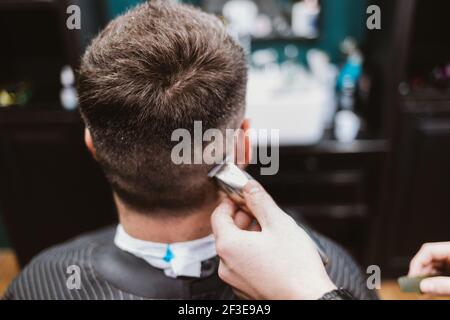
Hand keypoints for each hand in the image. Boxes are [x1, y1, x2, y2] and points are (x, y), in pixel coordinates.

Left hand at [211, 180, 335, 299]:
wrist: (308, 300)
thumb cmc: (296, 267)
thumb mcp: (279, 223)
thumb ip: (260, 200)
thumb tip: (249, 187)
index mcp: (228, 245)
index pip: (218, 215)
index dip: (231, 202)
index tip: (243, 196)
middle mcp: (226, 265)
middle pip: (226, 232)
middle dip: (242, 218)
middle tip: (261, 212)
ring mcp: (234, 280)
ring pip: (235, 249)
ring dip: (248, 236)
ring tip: (271, 233)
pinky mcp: (245, 290)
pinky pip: (242, 265)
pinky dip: (251, 254)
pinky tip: (271, 252)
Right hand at [408, 242, 449, 294]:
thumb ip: (443, 285)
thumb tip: (423, 287)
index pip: (428, 250)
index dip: (417, 263)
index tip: (411, 277)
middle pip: (429, 259)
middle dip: (420, 273)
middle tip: (413, 286)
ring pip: (434, 266)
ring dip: (426, 278)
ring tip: (421, 289)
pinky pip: (440, 272)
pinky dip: (434, 280)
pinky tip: (429, 289)